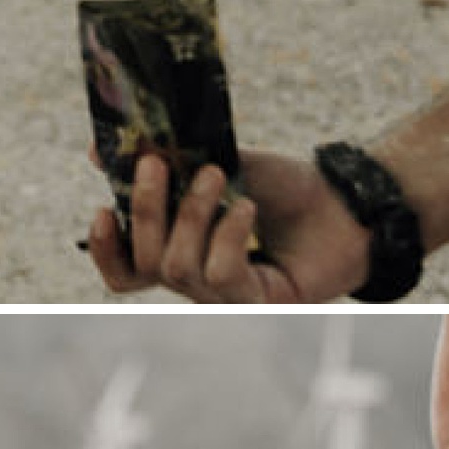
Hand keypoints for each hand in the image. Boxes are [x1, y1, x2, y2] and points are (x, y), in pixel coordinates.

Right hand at [86, 144, 368, 300]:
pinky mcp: (254, 302)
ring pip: (178, 267)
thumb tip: (103, 146)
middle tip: (158, 162)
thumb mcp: (223, 163)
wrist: (347, 205)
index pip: (126, 271)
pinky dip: (228, 235)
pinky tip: (247, 207)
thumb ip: (172, 158)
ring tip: (218, 176)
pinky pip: (220, 275)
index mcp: (180, 252)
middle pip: (146, 262)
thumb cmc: (286, 189)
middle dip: (146, 209)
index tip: (101, 209)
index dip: (105, 249)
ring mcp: (224, 297)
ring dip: (192, 215)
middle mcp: (196, 282)